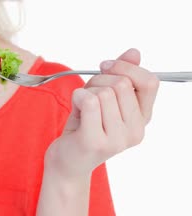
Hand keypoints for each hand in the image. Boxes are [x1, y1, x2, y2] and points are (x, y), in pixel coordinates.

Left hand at [45, 48, 158, 177]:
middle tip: (86, 96)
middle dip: (98, 81)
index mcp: (142, 119)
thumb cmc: (84, 129)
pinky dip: (77, 97)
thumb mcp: (104, 99)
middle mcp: (135, 131)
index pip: (150, 82)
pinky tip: (75, 110)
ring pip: (104, 92)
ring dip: (85, 92)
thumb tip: (134, 52)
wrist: (67, 162)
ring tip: (81, 109)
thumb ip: (120, 76)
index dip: (126, 67)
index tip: (105, 67)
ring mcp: (117, 139)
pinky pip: (89, 102)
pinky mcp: (95, 141)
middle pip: (122, 84)